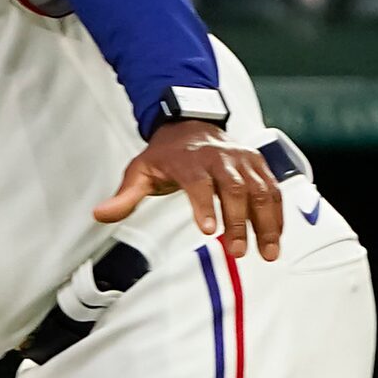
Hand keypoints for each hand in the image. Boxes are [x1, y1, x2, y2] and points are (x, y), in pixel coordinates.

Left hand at [94, 121, 282, 260]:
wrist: (191, 125)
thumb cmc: (166, 155)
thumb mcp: (140, 171)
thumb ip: (124, 196)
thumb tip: (100, 214)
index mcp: (190, 160)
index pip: (199, 183)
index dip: (205, 206)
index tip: (209, 230)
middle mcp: (221, 158)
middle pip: (235, 188)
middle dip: (238, 221)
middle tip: (237, 251)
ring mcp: (244, 160)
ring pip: (261, 190)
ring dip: (266, 222)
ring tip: (267, 252)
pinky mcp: (259, 165)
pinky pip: (273, 189)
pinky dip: (277, 214)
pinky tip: (276, 237)